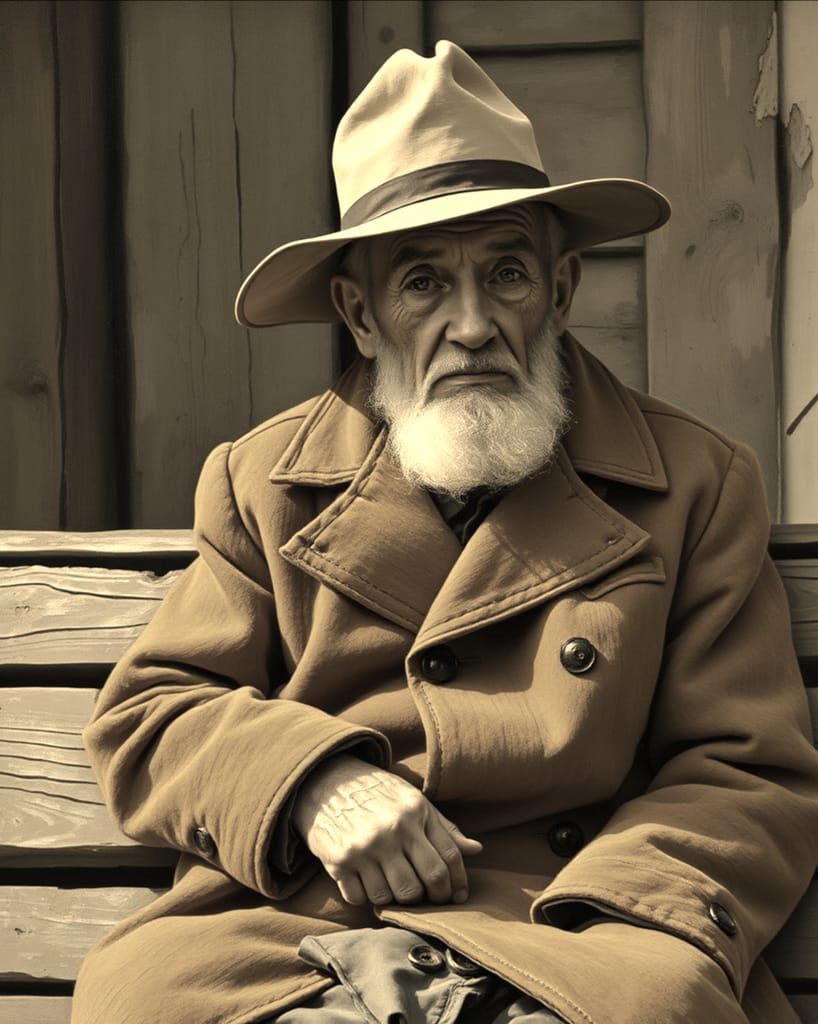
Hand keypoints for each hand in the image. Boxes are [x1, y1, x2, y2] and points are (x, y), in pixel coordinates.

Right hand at [291, 753, 482, 906]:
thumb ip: (444, 828)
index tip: (457, 895)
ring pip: (393, 896)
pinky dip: (367, 897)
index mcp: (414, 811)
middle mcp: (391, 829)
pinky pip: (361, 899)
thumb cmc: (377, 793)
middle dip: (434, 898)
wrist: (325, 780)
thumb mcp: (413, 800)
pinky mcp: (338, 861)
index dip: (458, 882)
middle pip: (425, 883)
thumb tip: (477, 850)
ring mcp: (364, 847)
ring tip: (395, 886)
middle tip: (430, 899)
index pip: (449, 857)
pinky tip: (368, 882)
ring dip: (397, 899)